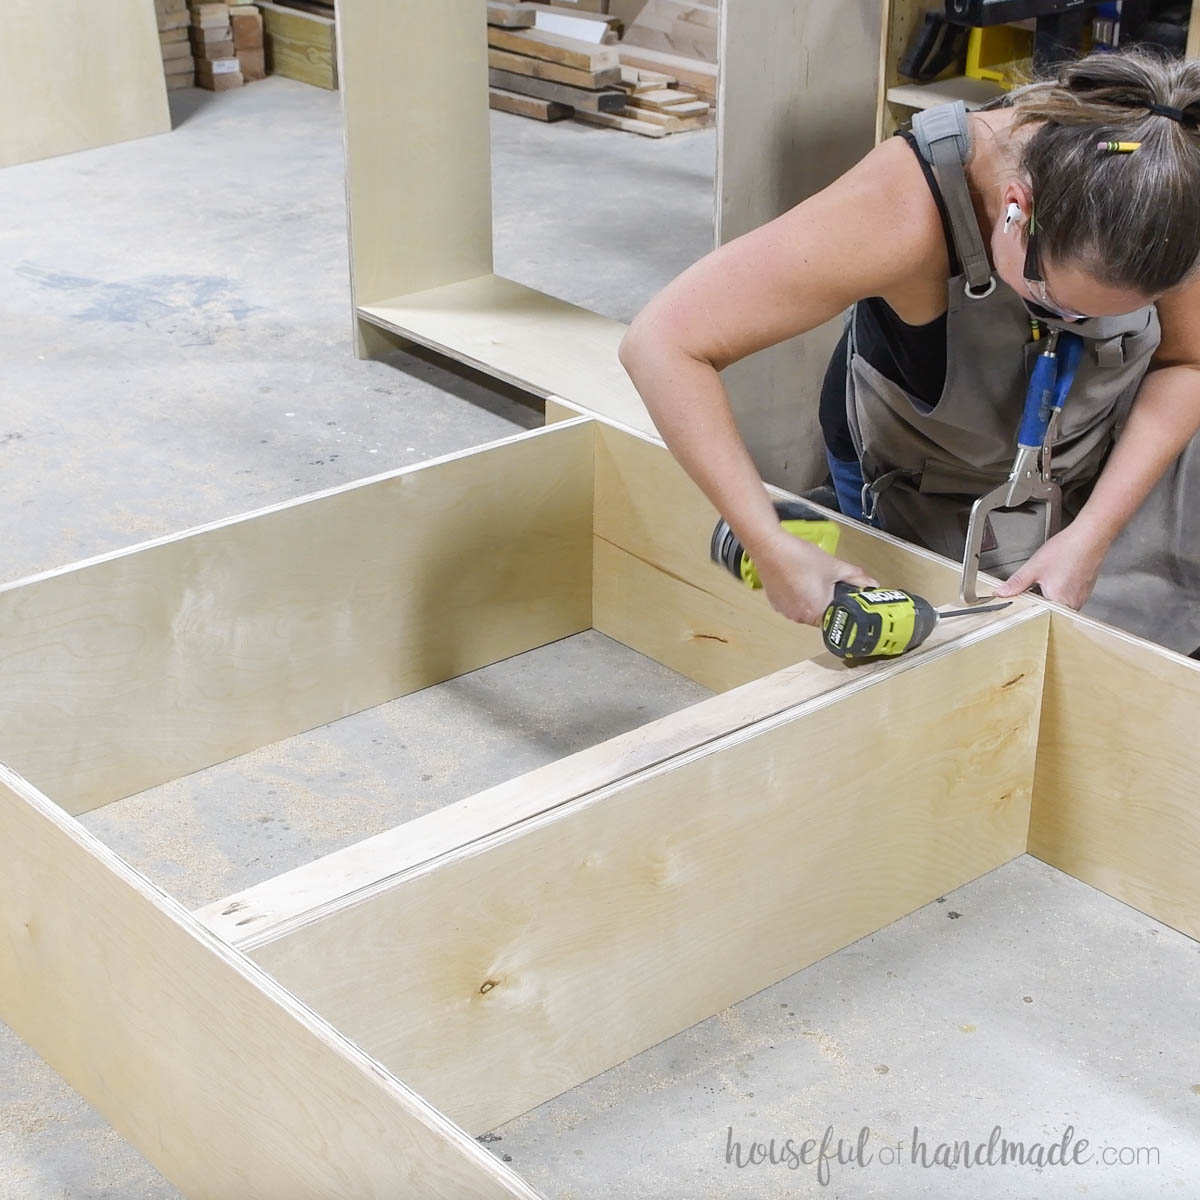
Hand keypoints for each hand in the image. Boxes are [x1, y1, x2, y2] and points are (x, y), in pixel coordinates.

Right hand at [752, 531, 877, 625]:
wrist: (770, 547)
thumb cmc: (798, 557)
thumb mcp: (834, 566)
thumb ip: (855, 577)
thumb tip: (871, 583)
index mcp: (816, 612)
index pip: (837, 618)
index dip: (843, 607)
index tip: (845, 597)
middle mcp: (799, 617)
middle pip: (822, 615)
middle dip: (829, 600)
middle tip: (830, 583)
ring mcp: (786, 611)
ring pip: (807, 609)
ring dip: (813, 598)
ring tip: (812, 578)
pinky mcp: (776, 603)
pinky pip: (793, 604)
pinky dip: (799, 595)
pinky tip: (799, 578)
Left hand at [994, 520, 1110, 609]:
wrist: (1090, 536)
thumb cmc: (1069, 550)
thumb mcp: (1034, 567)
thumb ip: (1017, 582)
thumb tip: (1003, 592)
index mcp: (1060, 602)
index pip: (1036, 613)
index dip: (1026, 604)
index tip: (1020, 596)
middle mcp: (1074, 604)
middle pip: (1047, 609)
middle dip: (1036, 598)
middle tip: (1035, 582)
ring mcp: (1081, 597)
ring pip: (1057, 601)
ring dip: (1048, 592)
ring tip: (1049, 575)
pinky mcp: (1084, 590)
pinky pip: (1066, 594)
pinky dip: (1059, 587)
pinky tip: (1058, 574)